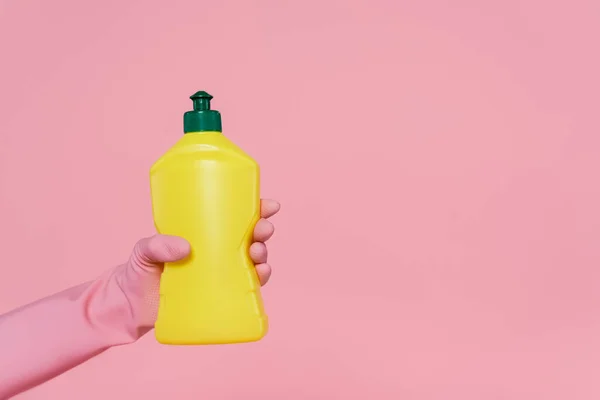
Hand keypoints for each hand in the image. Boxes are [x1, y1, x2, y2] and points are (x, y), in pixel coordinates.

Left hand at [117, 199, 279, 333]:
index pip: (235, 217)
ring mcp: (220, 273)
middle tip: (262, 230)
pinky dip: (259, 279)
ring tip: (258, 253)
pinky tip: (262, 274)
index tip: (269, 206)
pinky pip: (247, 286)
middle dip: (263, 230)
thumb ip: (157, 245)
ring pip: (253, 260)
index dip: (256, 209)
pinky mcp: (220, 295)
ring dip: (263, 254)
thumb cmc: (138, 271)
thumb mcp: (143, 250)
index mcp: (203, 233)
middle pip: (250, 237)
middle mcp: (217, 251)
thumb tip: (185, 248)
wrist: (131, 307)